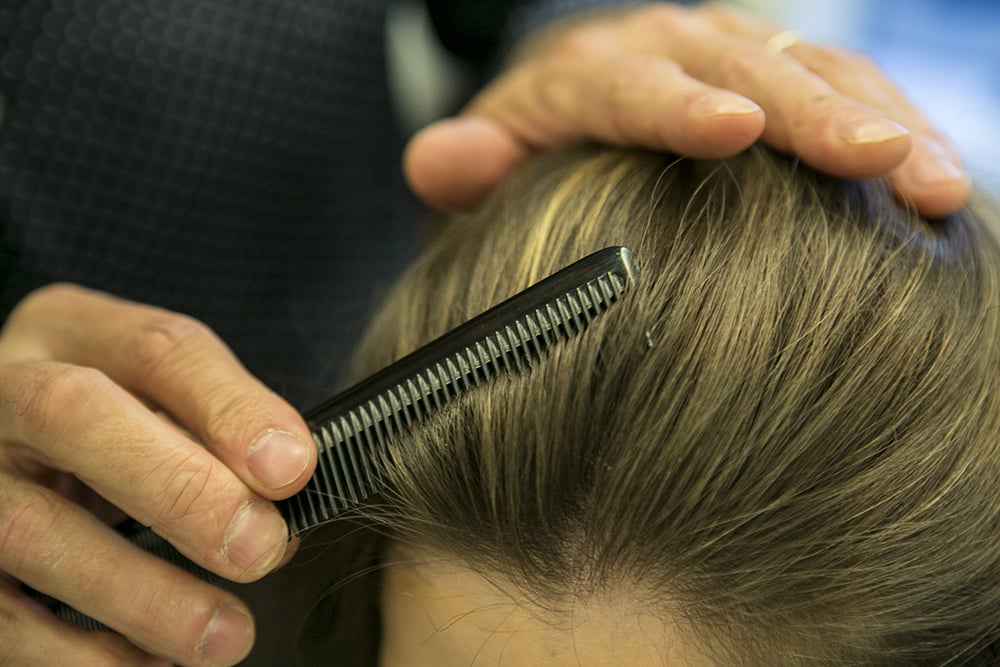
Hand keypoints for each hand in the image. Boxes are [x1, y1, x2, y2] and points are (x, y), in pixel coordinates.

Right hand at [0, 285, 315, 665]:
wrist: (17, 457)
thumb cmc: (115, 428)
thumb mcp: (159, 401)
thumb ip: (219, 425)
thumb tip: (291, 483)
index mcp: (74, 333)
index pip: (157, 349)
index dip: (229, 407)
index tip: (294, 469)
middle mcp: (5, 392)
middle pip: (75, 416)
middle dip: (179, 487)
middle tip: (259, 550)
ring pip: (31, 529)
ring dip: (140, 594)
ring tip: (225, 637)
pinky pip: (4, 619)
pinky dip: (82, 656)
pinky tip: (153, 665)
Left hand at [405, 3, 969, 217]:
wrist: (575, 99)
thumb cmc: (536, 143)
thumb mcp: (490, 154)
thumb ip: (466, 162)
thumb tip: (442, 161)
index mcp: (592, 73)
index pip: (636, 87)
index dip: (683, 108)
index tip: (736, 131)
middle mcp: (670, 49)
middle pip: (748, 69)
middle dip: (816, 114)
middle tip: (884, 162)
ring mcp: (731, 56)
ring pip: (815, 72)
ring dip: (881, 123)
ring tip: (938, 184)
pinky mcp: (775, 75)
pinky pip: (844, 87)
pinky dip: (894, 126)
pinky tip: (937, 175)